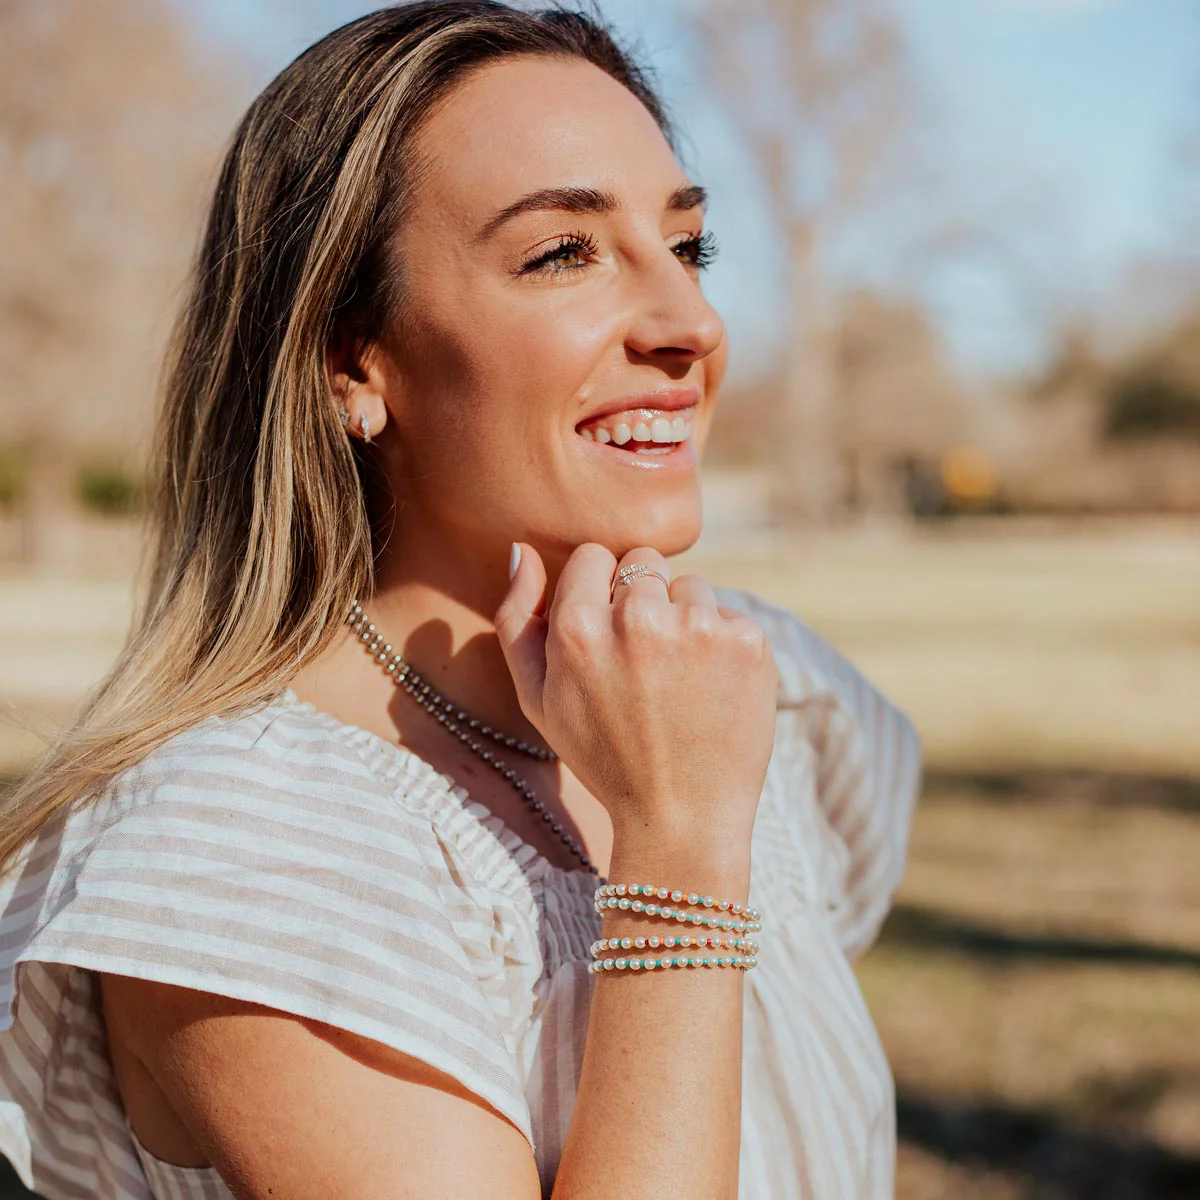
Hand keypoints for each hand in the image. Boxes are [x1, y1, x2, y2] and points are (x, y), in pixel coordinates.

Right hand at [495, 542, 778, 846]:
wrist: (681, 817)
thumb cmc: (603, 756)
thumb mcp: (537, 699)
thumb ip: (517, 620)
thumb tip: (523, 551)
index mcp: (578, 630)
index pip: (593, 556)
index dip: (599, 592)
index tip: (608, 634)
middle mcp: (638, 620)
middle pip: (643, 563)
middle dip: (642, 600)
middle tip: (644, 664)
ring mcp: (698, 629)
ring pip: (689, 587)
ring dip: (684, 621)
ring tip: (678, 683)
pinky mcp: (746, 643)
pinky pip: (729, 615)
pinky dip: (722, 646)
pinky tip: (710, 691)